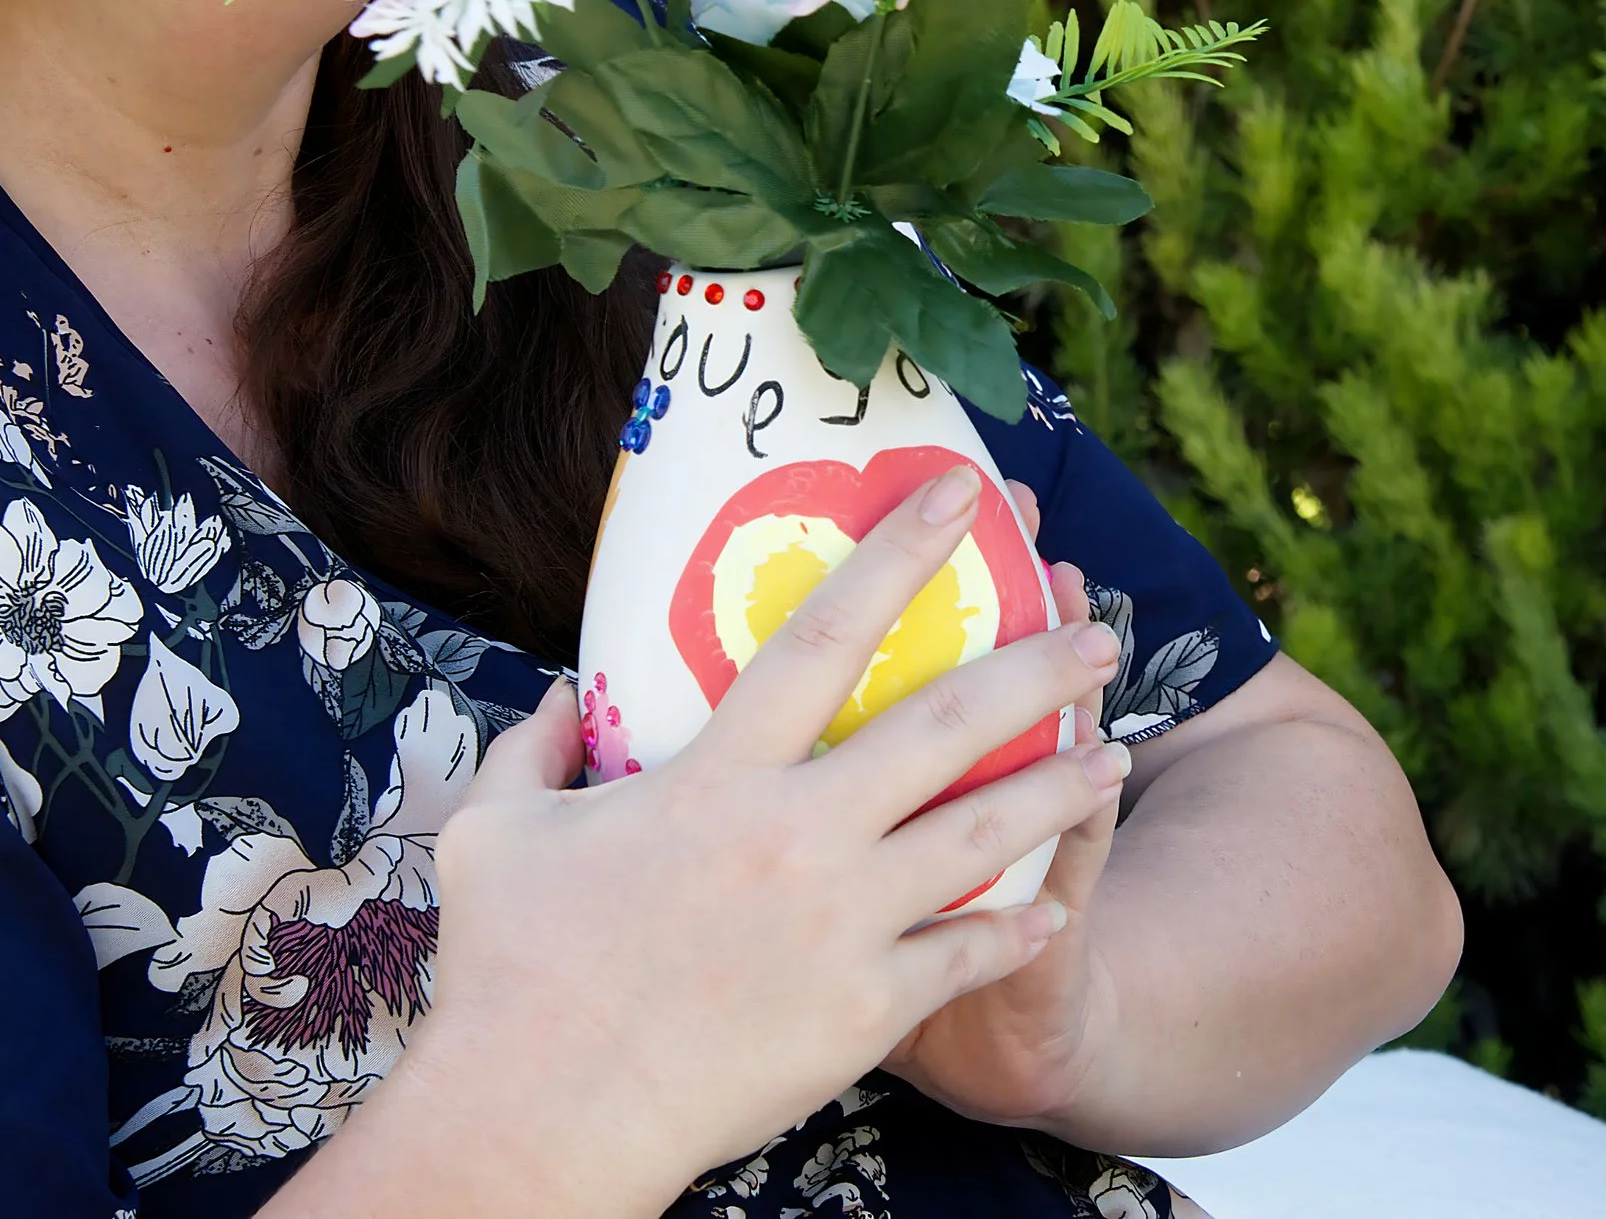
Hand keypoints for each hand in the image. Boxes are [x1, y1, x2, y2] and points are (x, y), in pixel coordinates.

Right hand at [299, 466, 1130, 1218]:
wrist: (545, 1112)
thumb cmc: (508, 966)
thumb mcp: (495, 826)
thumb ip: (534, 744)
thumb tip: (564, 694)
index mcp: (716, 774)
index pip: (825, 632)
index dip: (899, 551)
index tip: (959, 492)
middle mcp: (797, 834)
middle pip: (942, 728)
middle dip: (1034, 669)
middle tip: (1099, 632)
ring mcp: (841, 925)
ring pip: (980, 838)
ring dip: (1055, 790)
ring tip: (1111, 759)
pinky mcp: (862, 1013)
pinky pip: (963, 957)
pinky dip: (1014, 929)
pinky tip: (1052, 911)